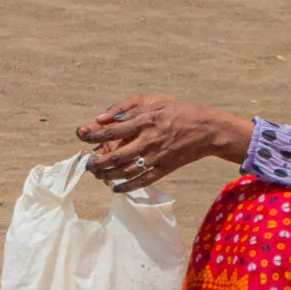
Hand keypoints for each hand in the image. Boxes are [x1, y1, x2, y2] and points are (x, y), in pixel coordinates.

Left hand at [76, 95, 251, 191]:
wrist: (207, 130)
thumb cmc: (179, 112)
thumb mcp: (155, 101)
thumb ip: (127, 107)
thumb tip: (102, 118)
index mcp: (145, 121)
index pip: (112, 130)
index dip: (94, 135)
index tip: (83, 136)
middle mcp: (148, 140)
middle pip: (115, 155)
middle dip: (97, 161)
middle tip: (87, 162)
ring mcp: (156, 157)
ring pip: (125, 170)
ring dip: (108, 174)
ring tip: (98, 173)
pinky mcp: (164, 169)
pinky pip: (142, 181)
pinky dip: (127, 186)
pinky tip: (116, 188)